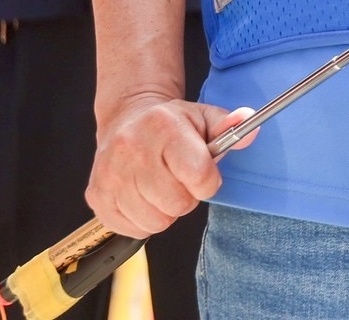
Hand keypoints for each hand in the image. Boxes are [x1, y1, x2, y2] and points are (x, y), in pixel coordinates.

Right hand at [86, 94, 256, 237]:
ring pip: (156, 222)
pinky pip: (133, 230)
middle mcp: (131, 148)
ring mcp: (110, 174)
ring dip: (164, 211)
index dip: (208, 180)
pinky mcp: (97, 196)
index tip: (201, 171)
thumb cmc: (171, 124)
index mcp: (162, 126)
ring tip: (159, 186)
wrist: (126, 119)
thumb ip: (231, 125)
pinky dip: (142, 220)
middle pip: (178, 204)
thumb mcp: (203, 117)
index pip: (200, 176)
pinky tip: (141, 195)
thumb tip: (251, 124)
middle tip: (177, 179)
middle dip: (185, 197)